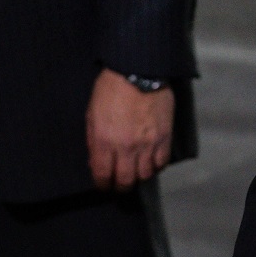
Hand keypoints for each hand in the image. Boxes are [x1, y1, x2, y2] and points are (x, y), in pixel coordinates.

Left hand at [85, 68, 173, 191]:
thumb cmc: (111, 88)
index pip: (102, 176)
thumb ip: (93, 141)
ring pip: (144, 175)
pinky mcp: (164, 137)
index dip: (102, 185)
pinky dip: (155, 166)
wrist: (138, 70)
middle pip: (125, 181)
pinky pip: (161, 163)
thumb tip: (96, 162)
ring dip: (138, 176)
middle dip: (120, 186)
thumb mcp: (92, 114)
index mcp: (104, 140)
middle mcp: (126, 146)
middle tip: (120, 183)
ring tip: (136, 171)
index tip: (104, 184)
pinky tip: (150, 162)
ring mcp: (147, 143)